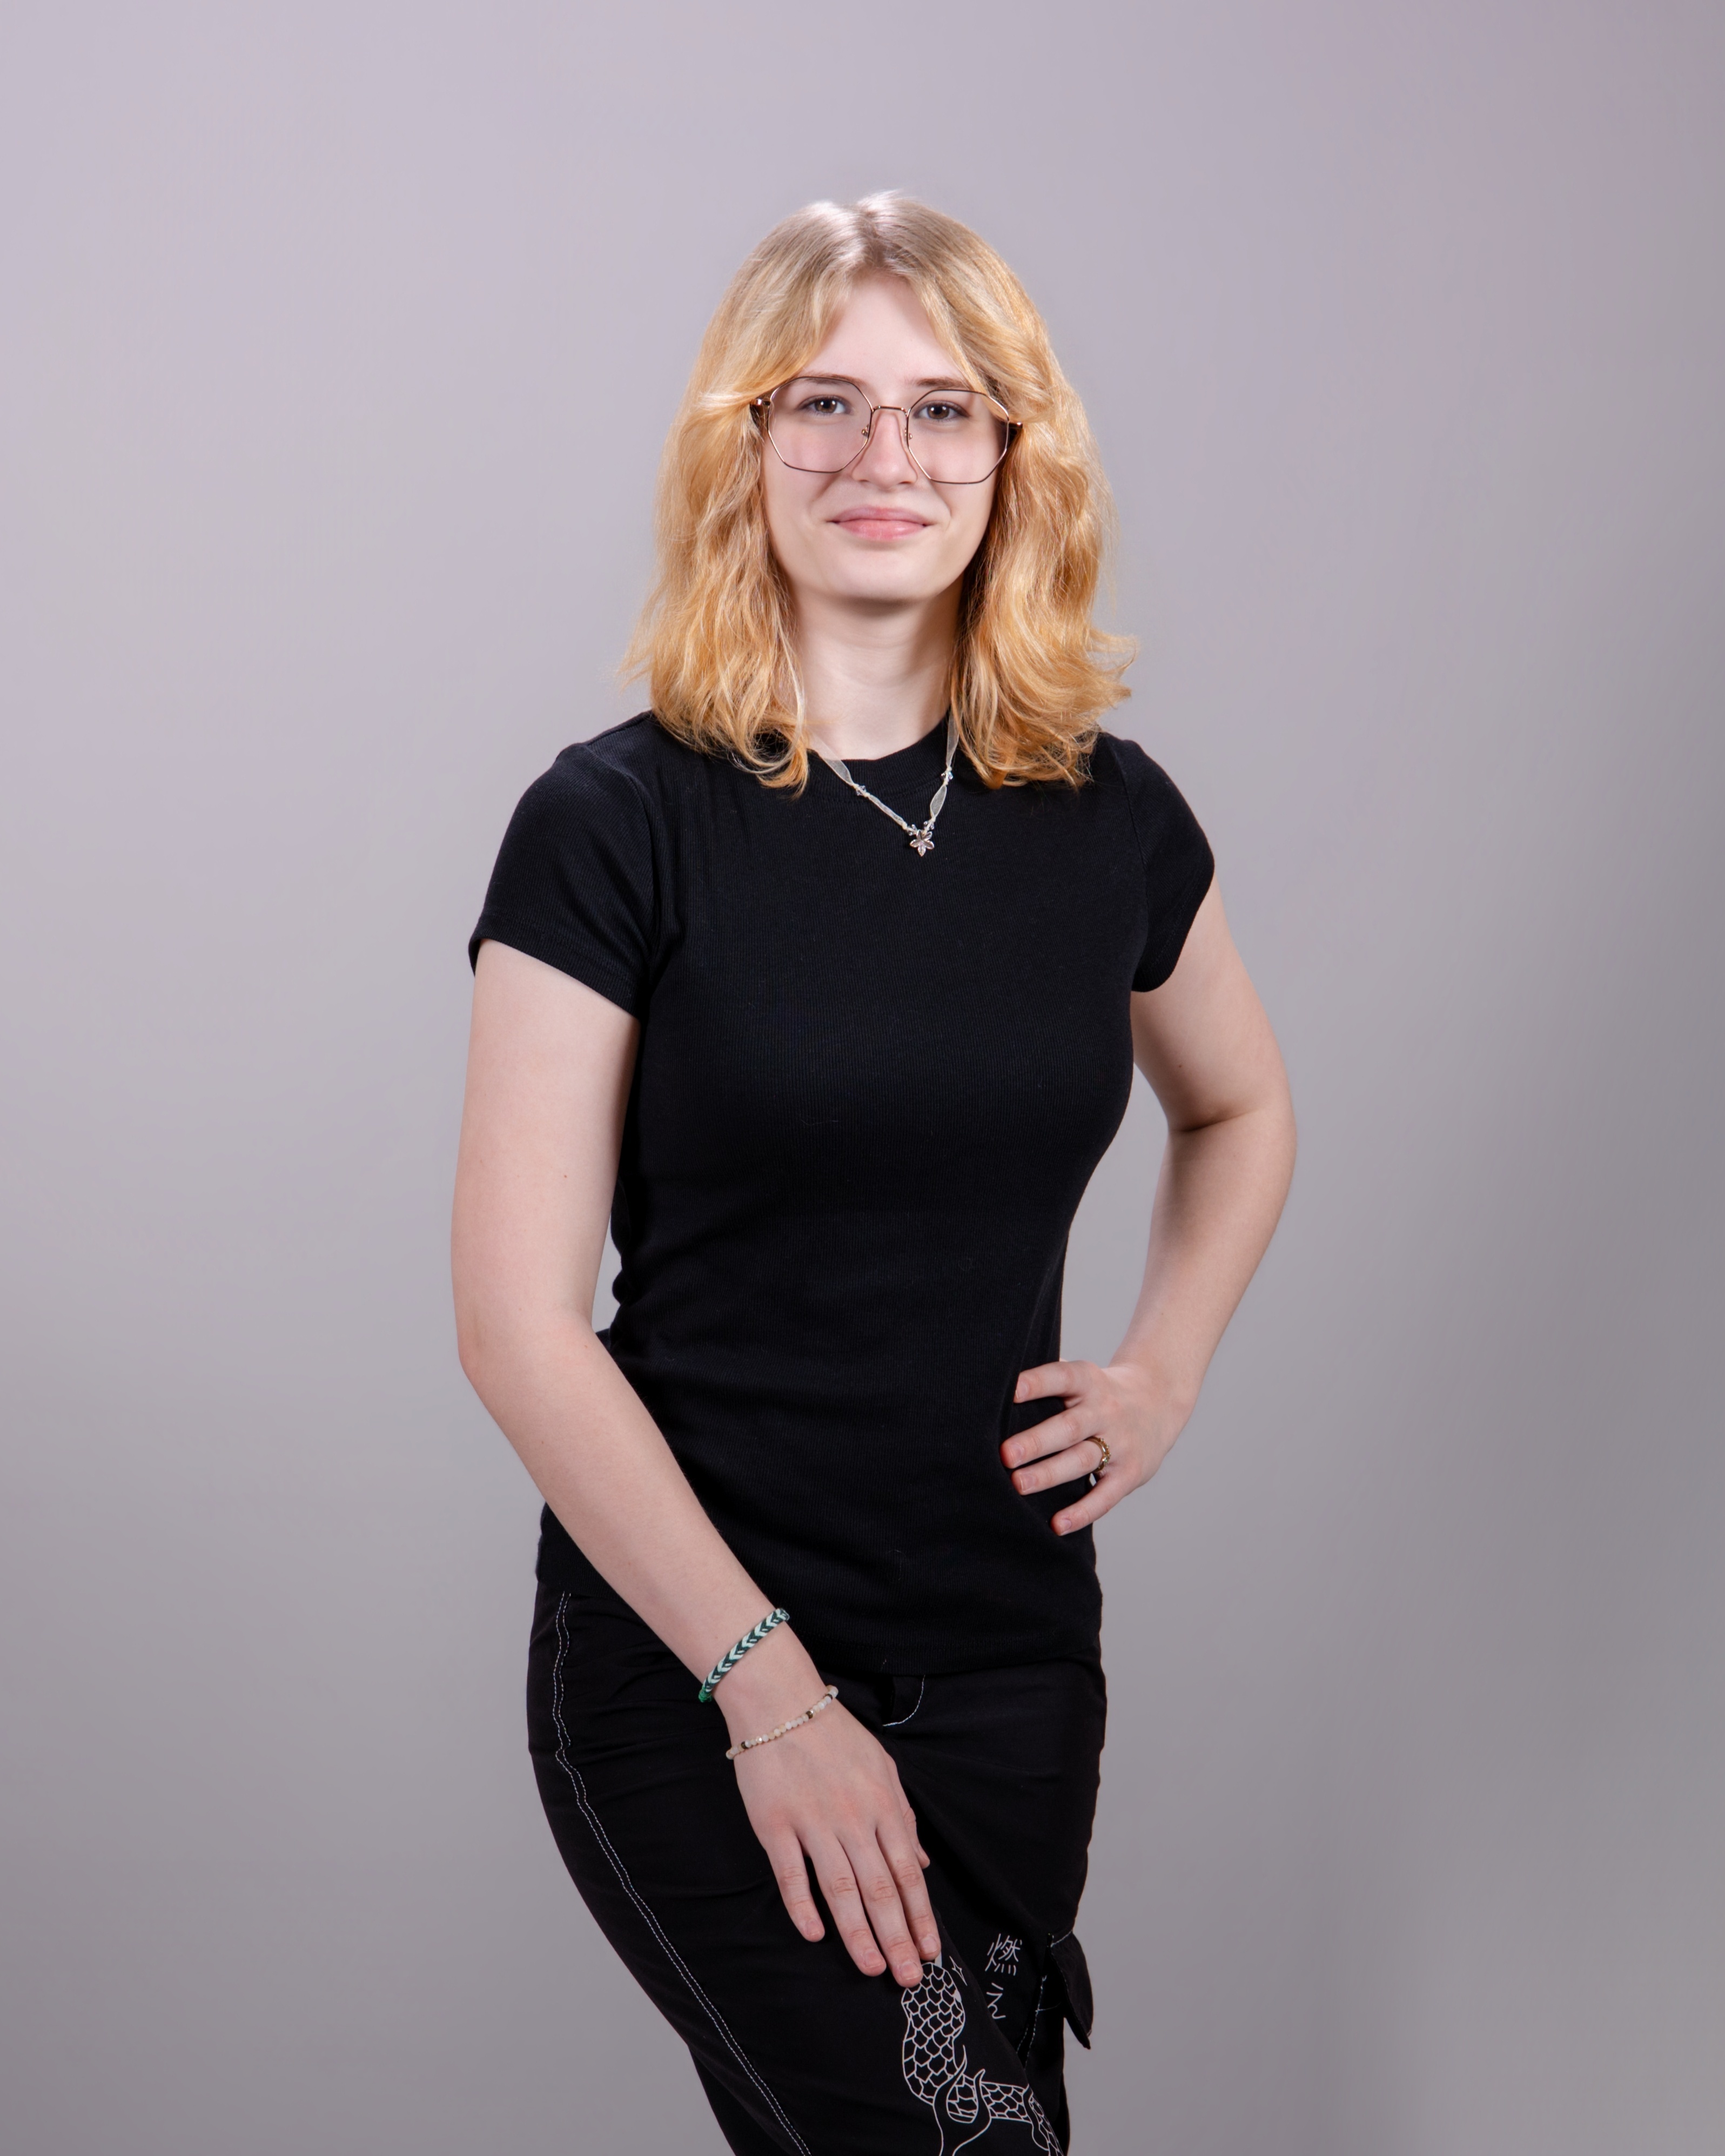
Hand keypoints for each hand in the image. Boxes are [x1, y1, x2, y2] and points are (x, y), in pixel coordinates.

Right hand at [717, 1632, 938, 1986]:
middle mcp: (853, 1817)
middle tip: (909, 1978)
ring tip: (872, 1968)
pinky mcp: (775, 1824)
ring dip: (858, 1934)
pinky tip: (815, 1935)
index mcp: (883, 1804)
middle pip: (880, 1888)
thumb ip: (903, 1817)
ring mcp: (813, 1821)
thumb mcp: (882, 1768)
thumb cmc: (835, 1735)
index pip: (908, 1871)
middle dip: (897, 1937)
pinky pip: (791, 1872)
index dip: (921, 1915)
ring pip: (841, 1888)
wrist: (780, 1701)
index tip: (930, 1952)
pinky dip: (803, 1906)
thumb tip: (923, 1863)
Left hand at [1003, 1357, 1192, 1535]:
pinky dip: (1082, 1512)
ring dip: (1050, 1474)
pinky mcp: (1131, 1472)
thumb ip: (1048, 1384)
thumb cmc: (1100, 1393)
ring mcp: (1121, 1442)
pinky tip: (1057, 1524)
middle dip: (1037, 1441)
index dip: (1038, 1382)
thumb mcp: (1082, 1378)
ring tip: (1019, 1484)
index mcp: (1089, 1381)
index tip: (1011, 1390)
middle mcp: (1106, 1410)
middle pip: (1070, 1427)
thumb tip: (995, 1392)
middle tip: (1005, 1454)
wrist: (1158, 1402)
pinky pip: (1106, 1495)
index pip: (1062, 1377)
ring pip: (1083, 1459)